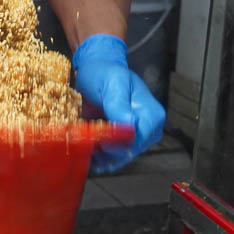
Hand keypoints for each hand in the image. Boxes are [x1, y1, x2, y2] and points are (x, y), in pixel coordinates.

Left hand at [72, 34, 165, 174]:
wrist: (93, 72)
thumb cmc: (104, 73)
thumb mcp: (112, 83)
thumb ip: (119, 104)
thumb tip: (129, 125)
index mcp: (152, 115)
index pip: (138, 140)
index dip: (117, 142)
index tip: (97, 136)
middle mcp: (146, 131)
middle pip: (127, 153)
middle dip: (105, 151)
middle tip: (84, 139)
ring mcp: (133, 140)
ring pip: (116, 160)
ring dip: (97, 156)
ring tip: (81, 142)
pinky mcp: (118, 145)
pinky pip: (108, 161)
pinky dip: (95, 159)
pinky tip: (83, 150)